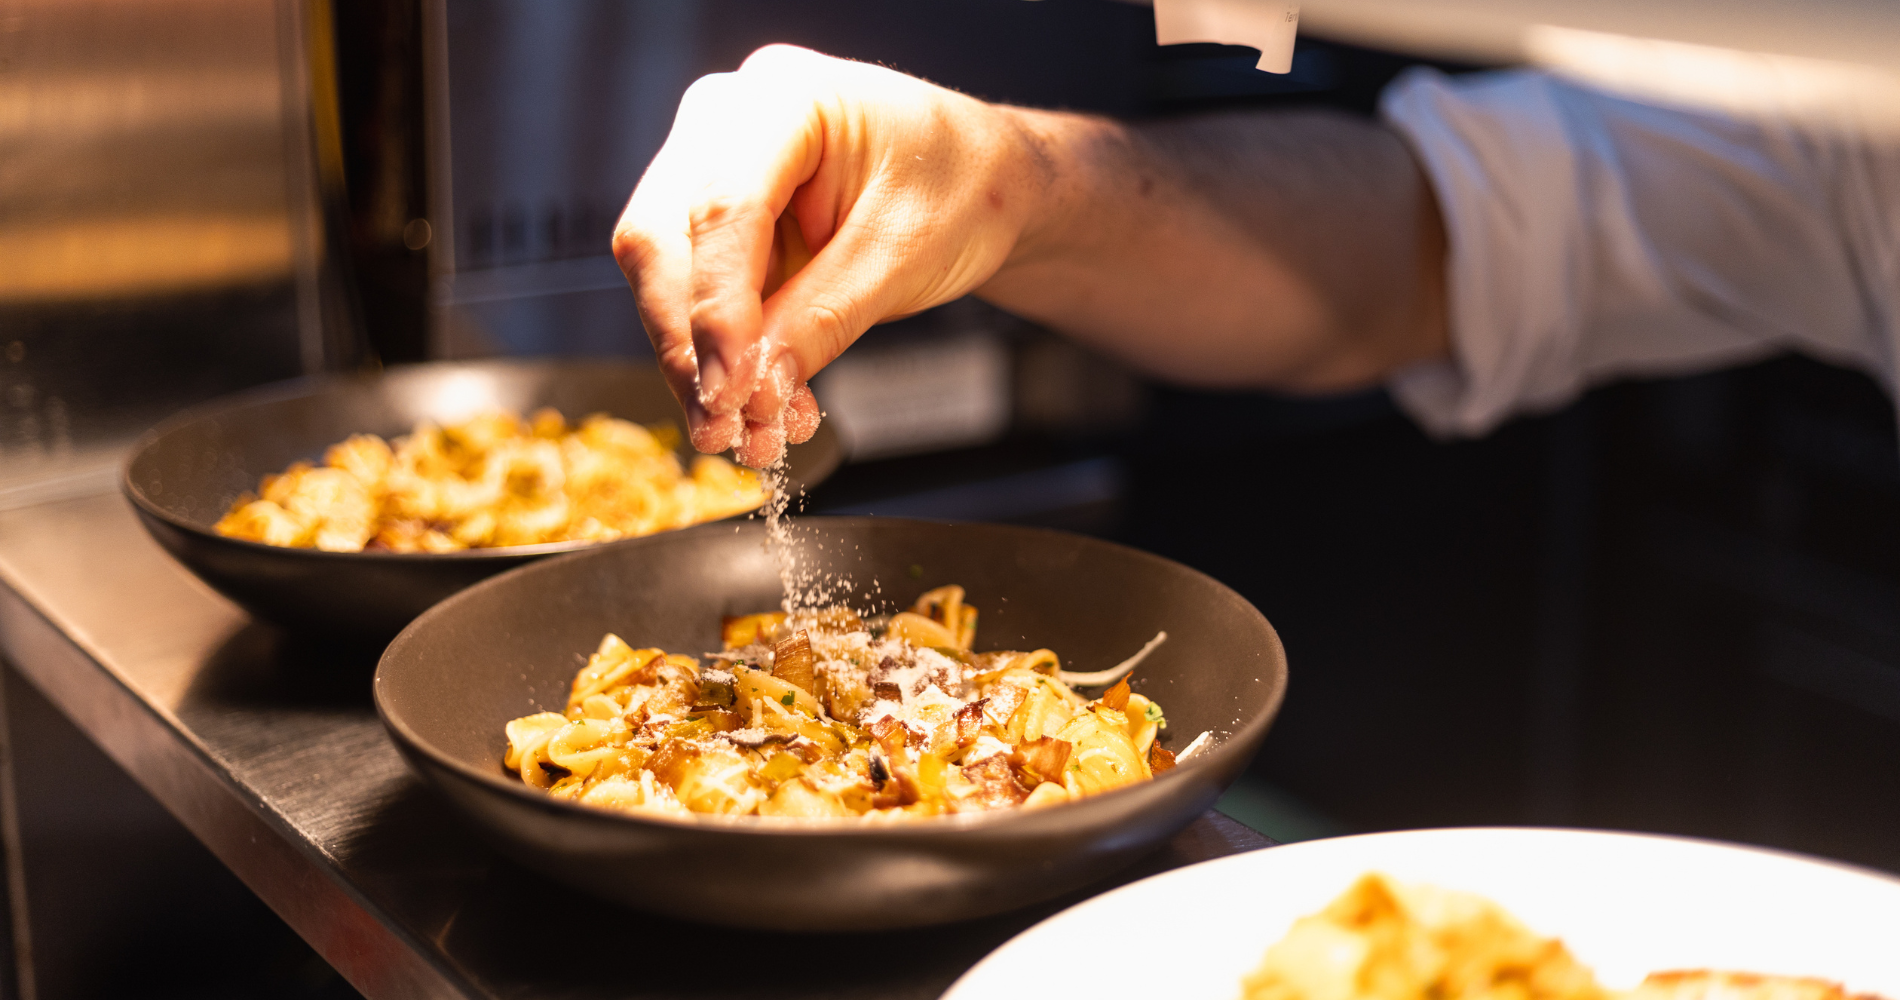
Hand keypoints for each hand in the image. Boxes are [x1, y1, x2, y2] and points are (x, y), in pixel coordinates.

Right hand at [613, 45, 1049, 467]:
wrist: (984, 180)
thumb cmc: (962, 186)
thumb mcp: (905, 255)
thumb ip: (822, 318)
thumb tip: (750, 392)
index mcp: (784, 97)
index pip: (723, 208)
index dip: (717, 309)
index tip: (729, 391)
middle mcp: (727, 121)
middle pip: (663, 239)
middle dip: (690, 347)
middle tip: (723, 428)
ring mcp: (711, 166)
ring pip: (666, 276)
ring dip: (700, 367)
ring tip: (749, 437)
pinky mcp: (716, 222)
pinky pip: (695, 295)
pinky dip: (724, 359)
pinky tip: (760, 408)